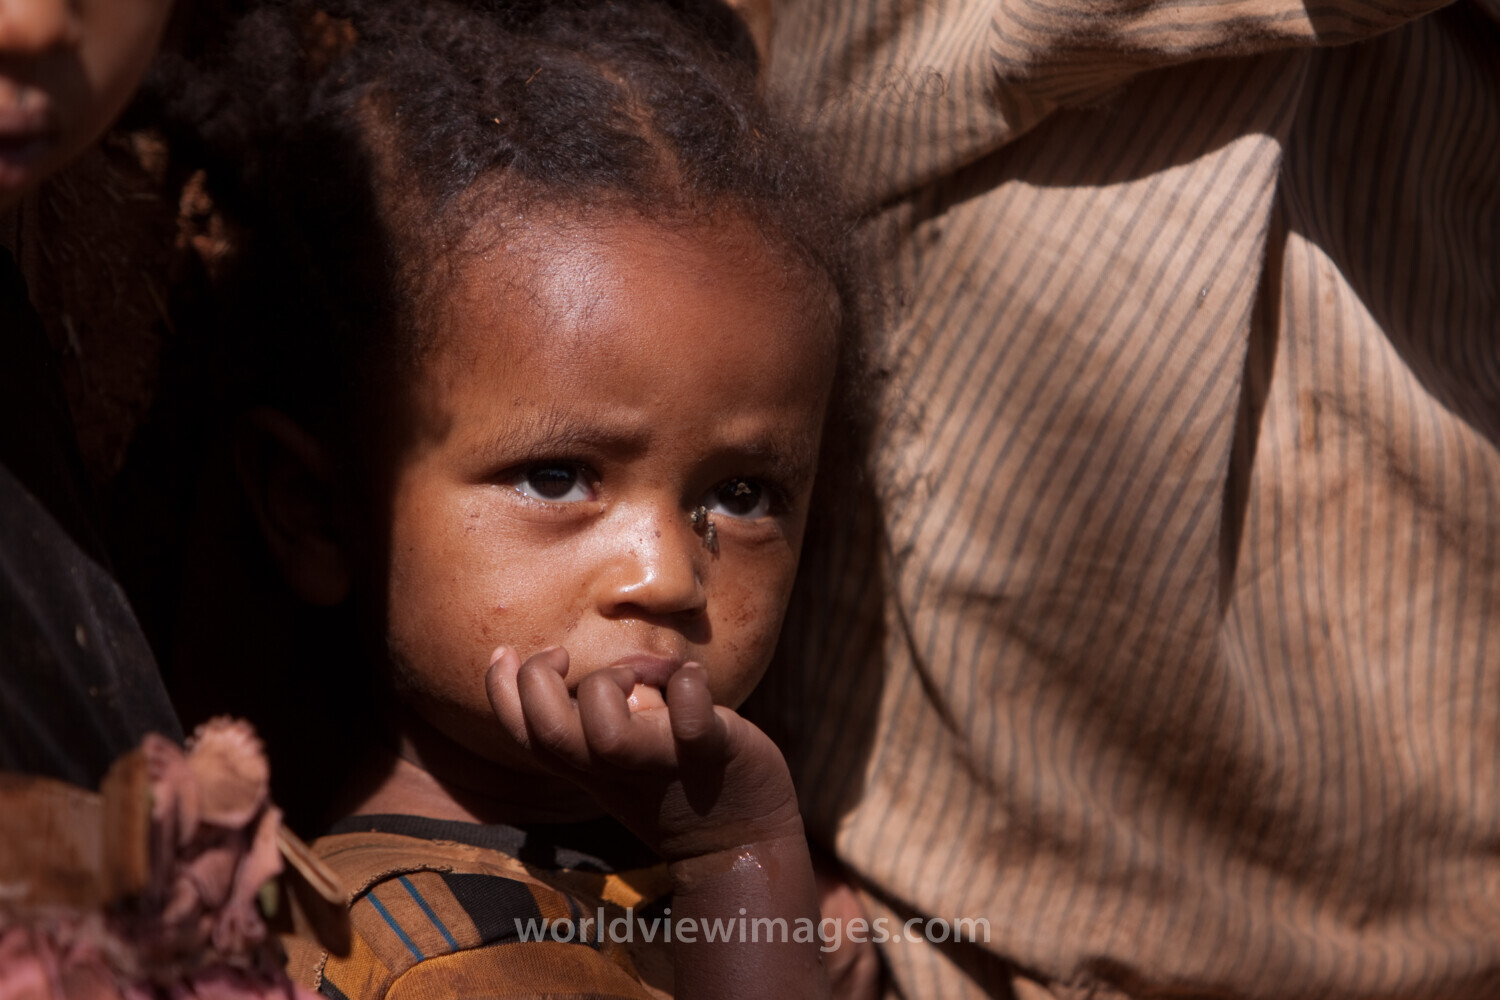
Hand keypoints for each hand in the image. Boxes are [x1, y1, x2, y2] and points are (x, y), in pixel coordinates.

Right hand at [484, 645, 803, 862]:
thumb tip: (562, 662)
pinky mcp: (710, 754)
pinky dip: (689, 688)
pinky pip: (693, 724)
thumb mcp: (618, 757)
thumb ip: (588, 720)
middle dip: (539, 680)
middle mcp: (614, 769)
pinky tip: (693, 673)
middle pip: (549, 731)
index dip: (500, 690)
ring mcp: (660, 762)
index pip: (523, 734)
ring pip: (609, 734)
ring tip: (634, 673)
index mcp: (587, 765)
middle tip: (566, 655)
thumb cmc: (672, 780)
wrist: (739, 840)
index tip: (506, 651)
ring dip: (610, 685)